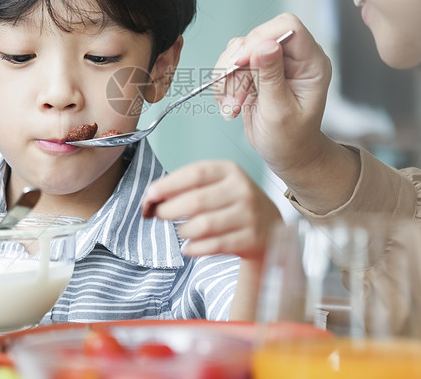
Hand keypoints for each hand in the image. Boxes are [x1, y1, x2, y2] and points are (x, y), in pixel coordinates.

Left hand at [142, 161, 282, 259]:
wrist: (270, 226)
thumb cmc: (232, 203)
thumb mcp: (217, 185)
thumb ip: (187, 187)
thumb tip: (152, 197)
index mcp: (229, 171)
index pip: (194, 173)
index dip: (168, 185)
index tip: (150, 195)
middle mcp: (242, 189)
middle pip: (196, 201)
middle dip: (170, 210)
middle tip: (159, 215)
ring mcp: (249, 214)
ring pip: (203, 226)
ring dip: (183, 230)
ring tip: (181, 231)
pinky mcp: (251, 238)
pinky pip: (214, 246)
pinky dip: (195, 248)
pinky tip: (189, 248)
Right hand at [215, 13, 332, 180]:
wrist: (286, 154)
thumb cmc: (291, 139)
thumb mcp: (281, 112)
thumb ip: (272, 77)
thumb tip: (266, 45)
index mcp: (312, 63)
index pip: (288, 27)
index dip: (261, 39)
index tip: (242, 64)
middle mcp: (294, 57)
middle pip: (257, 36)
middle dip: (238, 65)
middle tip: (235, 96)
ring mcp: (274, 61)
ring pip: (239, 48)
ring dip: (228, 77)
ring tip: (233, 105)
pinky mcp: (256, 69)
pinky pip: (230, 63)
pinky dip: (223, 83)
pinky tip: (230, 105)